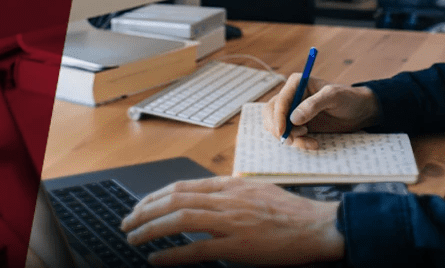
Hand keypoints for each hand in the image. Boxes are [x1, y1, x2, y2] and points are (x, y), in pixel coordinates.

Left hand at [119, 177, 343, 265]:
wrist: (317, 227)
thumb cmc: (291, 212)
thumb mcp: (257, 190)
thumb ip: (231, 192)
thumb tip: (207, 197)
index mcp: (231, 185)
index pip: (183, 186)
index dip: (156, 195)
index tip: (140, 205)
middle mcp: (227, 199)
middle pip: (175, 199)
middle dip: (145, 210)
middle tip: (127, 222)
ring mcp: (232, 221)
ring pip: (180, 218)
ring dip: (151, 228)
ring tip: (133, 238)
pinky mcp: (238, 246)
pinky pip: (198, 249)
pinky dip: (173, 253)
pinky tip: (157, 258)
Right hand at [265, 74, 381, 150]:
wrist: (359, 111)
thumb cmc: (348, 98)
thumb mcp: (333, 97)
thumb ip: (313, 105)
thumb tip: (294, 118)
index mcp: (297, 83)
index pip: (280, 100)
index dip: (278, 117)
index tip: (283, 131)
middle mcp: (292, 96)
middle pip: (271, 113)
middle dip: (279, 129)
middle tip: (293, 140)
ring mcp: (294, 111)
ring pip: (278, 126)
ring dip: (290, 137)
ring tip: (309, 140)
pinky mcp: (299, 125)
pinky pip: (290, 135)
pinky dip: (298, 142)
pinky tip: (313, 143)